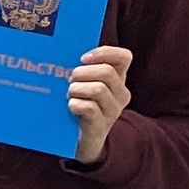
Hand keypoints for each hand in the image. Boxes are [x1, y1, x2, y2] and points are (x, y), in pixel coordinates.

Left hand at [68, 44, 133, 165]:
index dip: (104, 52)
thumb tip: (63, 47)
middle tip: (69, 81)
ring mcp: (113, 111)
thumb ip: (83, 68)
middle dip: (81, 73)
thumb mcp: (85, 84)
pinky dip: (74, 104)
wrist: (83, 141)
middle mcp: (120, 94)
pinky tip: (70, 107)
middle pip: (106, 72)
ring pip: (98, 89)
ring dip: (76, 89)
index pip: (124, 57)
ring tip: (69, 95)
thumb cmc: (80, 105)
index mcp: (118, 80)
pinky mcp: (101, 125)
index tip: (83, 58)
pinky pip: (88, 107)